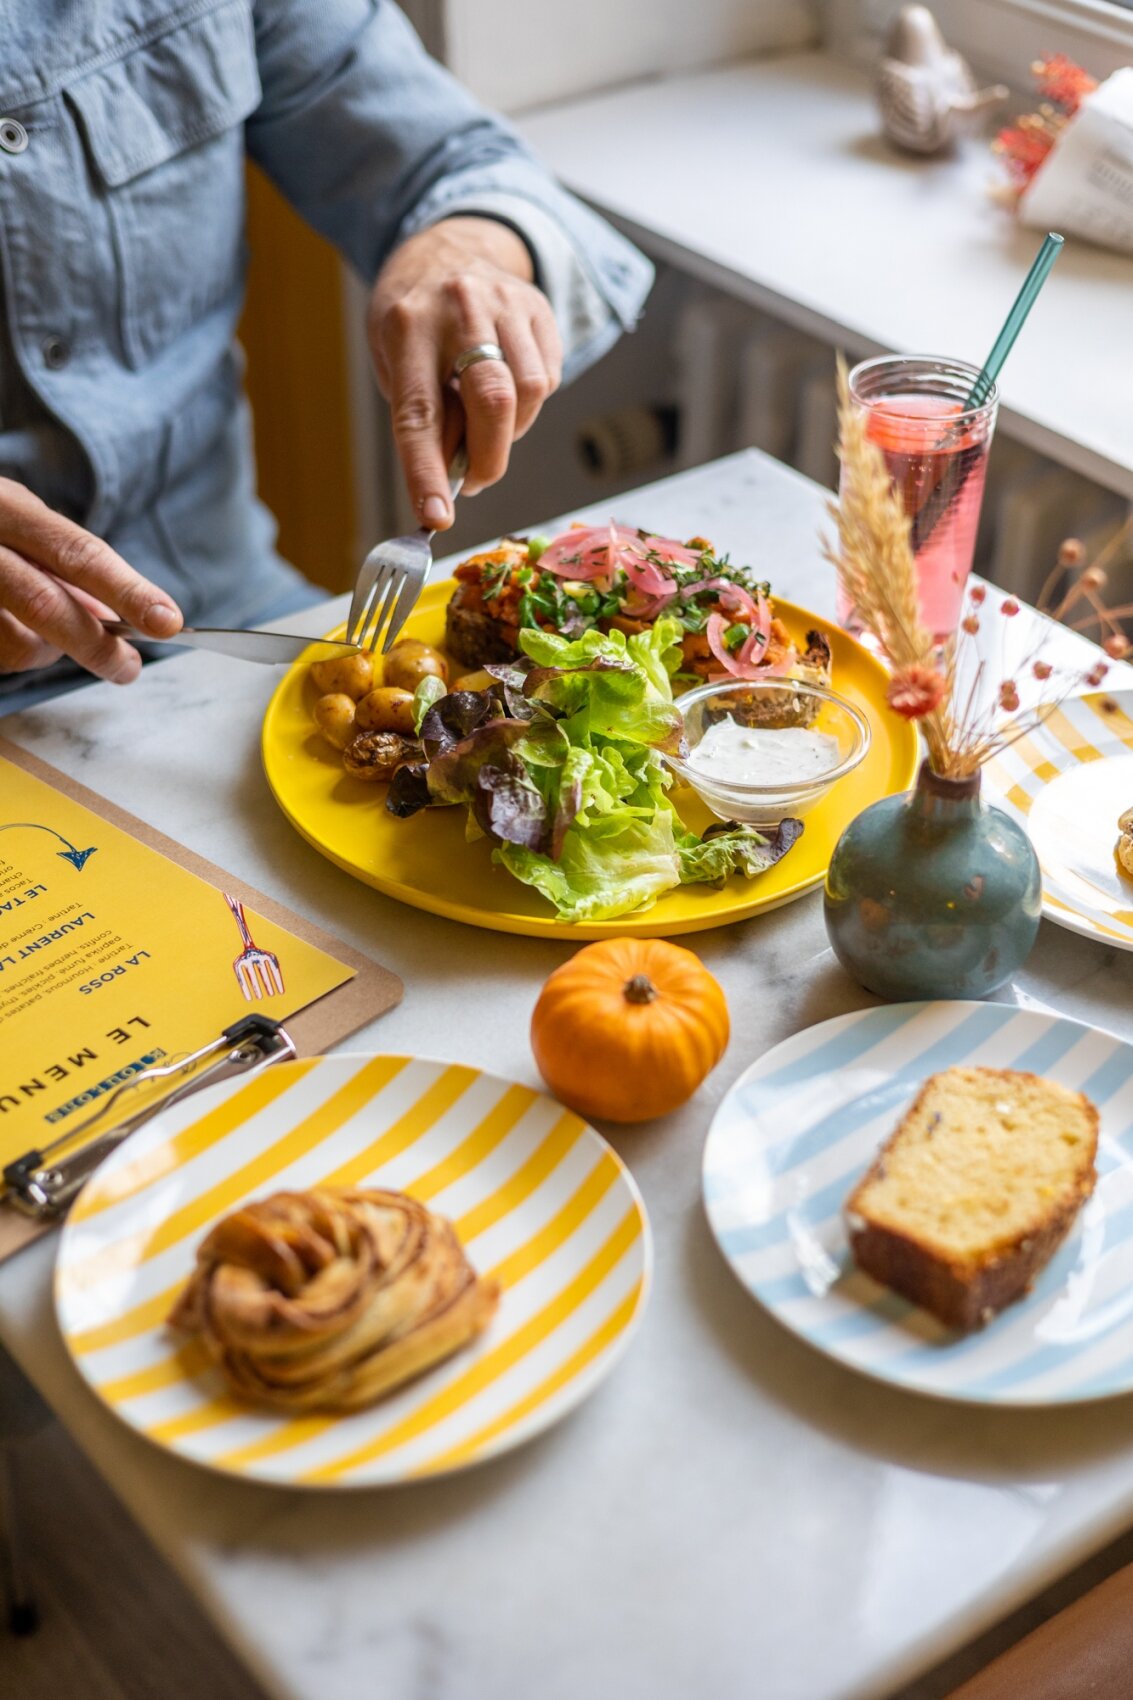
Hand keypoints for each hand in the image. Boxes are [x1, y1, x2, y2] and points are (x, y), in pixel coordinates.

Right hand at [0, 479, 182, 682]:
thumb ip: (65, 562)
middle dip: (95, 646)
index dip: (126, 590)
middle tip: (127, 668)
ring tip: (39, 631)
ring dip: (42, 652)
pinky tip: (9, 628)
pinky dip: (13, 652)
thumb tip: (113, 616)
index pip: (77, 553)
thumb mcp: (20, 522)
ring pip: (14, 645)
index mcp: (5, 507)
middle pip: (44, 605)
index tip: (167, 621)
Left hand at [368, 216, 562, 526]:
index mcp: (408, 325)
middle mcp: (459, 306)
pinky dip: (528, 404)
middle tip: (474, 482)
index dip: (427, 470)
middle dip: (488, 459)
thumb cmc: (414, 323)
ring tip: (487, 426)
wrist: (446, 248)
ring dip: (511, 432)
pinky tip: (507, 391)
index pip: (420, 411)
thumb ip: (424, 419)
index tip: (436, 516)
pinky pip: (548, 378)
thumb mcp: (396, 365)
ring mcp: (505, 302)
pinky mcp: (539, 307)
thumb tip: (452, 479)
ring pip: (530, 393)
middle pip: (493, 400)